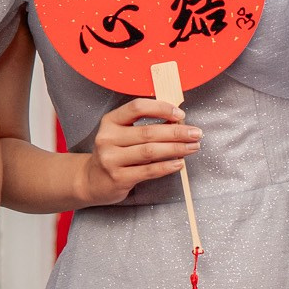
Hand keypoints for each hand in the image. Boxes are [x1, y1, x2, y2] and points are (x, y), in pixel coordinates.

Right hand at [77, 98, 201, 205]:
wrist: (91, 181)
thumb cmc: (114, 154)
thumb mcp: (121, 134)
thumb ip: (143, 126)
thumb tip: (177, 120)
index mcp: (110, 121)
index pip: (137, 107)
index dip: (161, 108)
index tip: (180, 113)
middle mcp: (108, 138)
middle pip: (148, 132)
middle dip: (177, 132)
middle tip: (196, 133)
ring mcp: (111, 159)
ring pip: (150, 151)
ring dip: (176, 148)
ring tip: (193, 147)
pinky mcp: (119, 178)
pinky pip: (149, 170)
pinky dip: (167, 166)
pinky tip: (179, 163)